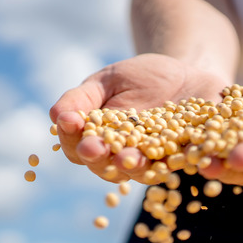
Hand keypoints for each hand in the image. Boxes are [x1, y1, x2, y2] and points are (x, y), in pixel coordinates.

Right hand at [49, 53, 226, 181]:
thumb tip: (55, 117)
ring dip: (133, 165)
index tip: (67, 124)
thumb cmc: (140, 78)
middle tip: (95, 149)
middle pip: (106, 166)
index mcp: (100, 142)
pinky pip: (181, 161)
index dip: (71, 138)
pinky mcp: (186, 155)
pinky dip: (178, 159)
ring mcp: (156, 160)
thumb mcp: (107, 81)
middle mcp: (124, 157)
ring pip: (142, 170)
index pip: (78, 148)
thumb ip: (81, 99)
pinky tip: (176, 153)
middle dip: (100, 158)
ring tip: (128, 157)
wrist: (186, 72)